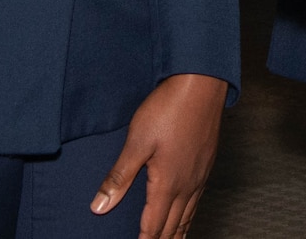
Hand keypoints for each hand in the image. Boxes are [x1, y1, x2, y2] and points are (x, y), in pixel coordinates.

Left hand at [91, 73, 227, 237]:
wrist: (202, 82)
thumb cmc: (169, 108)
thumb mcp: (136, 142)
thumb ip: (119, 178)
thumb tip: (99, 208)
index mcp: (168, 184)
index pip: (154, 226)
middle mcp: (187, 184)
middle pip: (174, 225)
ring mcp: (200, 173)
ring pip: (189, 214)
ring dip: (178, 232)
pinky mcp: (207, 161)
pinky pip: (198, 199)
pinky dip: (190, 214)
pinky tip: (188, 210)